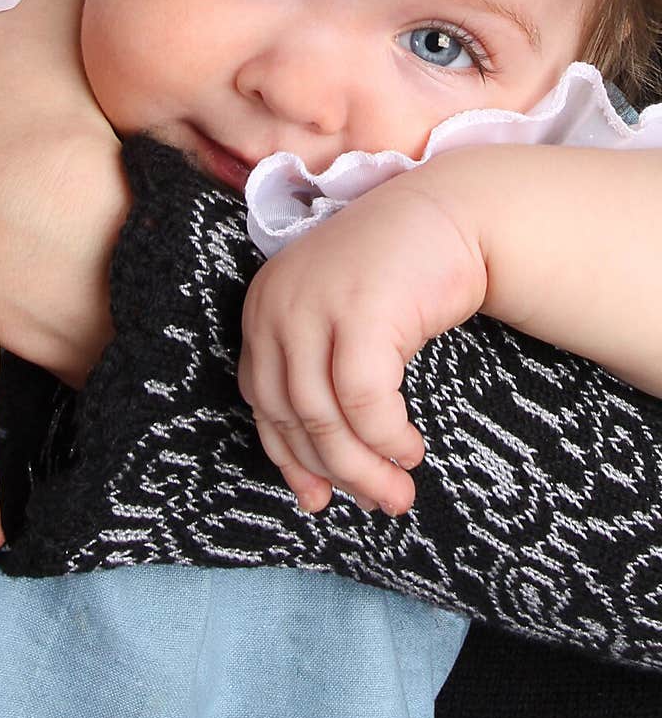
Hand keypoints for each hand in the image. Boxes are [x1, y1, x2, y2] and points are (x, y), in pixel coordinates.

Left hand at [238, 170, 487, 514]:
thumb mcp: (343, 328)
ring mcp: (312, 306)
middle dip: (336, 472)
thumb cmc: (403, 277)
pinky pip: (364, 398)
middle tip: (380, 504)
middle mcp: (275, 306)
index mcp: (262, 309)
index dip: (291, 458)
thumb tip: (319, 482)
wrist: (455, 214)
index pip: (263, 402)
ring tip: (399, 491)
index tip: (321, 498)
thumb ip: (321, 383)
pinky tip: (409, 451)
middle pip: (292, 415)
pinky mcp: (358, 311)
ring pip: (324, 415)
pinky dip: (385, 436)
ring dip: (364, 465)